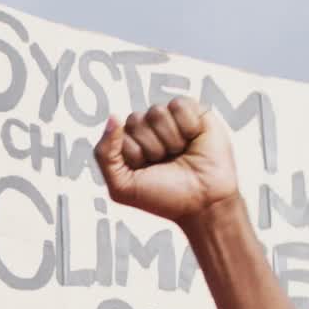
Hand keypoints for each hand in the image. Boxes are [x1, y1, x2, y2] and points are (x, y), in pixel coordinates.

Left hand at [95, 97, 238, 225]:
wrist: (204, 203)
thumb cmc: (163, 197)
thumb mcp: (122, 186)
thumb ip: (104, 154)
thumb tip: (113, 116)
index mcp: (128, 144)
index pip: (117, 133)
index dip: (133, 154)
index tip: (147, 171)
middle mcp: (147, 129)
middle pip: (135, 120)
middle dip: (151, 147)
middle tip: (166, 163)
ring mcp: (170, 119)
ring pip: (157, 112)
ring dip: (170, 140)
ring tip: (180, 153)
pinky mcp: (194, 112)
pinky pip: (179, 105)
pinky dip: (187, 126)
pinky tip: (194, 139)